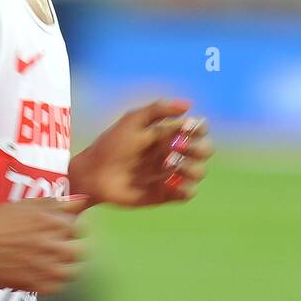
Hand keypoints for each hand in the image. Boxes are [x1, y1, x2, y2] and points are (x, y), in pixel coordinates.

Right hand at [0, 196, 86, 293]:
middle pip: (80, 251)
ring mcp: (45, 267)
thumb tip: (82, 201)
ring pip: (71, 272)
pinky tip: (41, 272)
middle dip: (72, 248)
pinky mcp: (35, 285)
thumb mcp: (30, 204)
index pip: (80, 229)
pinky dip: (52, 281)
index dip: (71, 229)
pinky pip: (56, 287)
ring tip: (50, 261)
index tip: (62, 231)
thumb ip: (59, 203)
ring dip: (64, 266)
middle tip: (57, 247)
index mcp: (54, 222)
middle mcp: (53, 245)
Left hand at [72, 99, 212, 206]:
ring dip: (192, 168)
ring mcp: (171, 174)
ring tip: (169, 166)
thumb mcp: (133, 120)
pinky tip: (168, 183)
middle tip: (178, 149)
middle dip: (200, 148)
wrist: (95, 173)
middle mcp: (173, 153)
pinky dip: (184, 188)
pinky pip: (188, 193)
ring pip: (200, 172)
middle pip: (206, 150)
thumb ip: (159, 109)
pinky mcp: (166, 194)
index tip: (187, 129)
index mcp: (168, 134)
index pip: (198, 129)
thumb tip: (189, 106)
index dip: (199, 128)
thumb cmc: (111, 144)